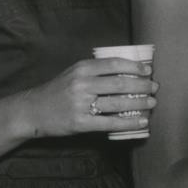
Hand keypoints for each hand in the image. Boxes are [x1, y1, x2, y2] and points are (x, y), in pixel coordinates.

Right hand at [11, 57, 157, 138]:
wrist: (32, 111)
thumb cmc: (57, 90)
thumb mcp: (73, 72)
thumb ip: (95, 70)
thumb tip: (127, 70)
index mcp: (82, 68)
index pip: (114, 64)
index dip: (134, 66)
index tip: (148, 70)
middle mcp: (82, 84)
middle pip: (119, 83)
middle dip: (141, 85)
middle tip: (155, 87)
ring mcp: (80, 104)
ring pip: (117, 103)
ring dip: (139, 103)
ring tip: (152, 103)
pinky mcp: (80, 123)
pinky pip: (109, 122)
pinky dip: (128, 122)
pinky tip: (141, 121)